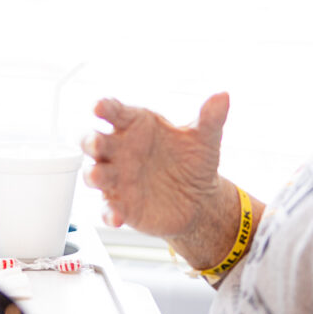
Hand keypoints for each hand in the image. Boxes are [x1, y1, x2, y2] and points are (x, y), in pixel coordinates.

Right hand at [81, 92, 228, 241]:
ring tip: (97, 175)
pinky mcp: (120, 205)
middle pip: (94, 141)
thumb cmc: (192, 162)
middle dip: (89, 141)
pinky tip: (115, 218)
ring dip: (92, 174)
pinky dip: (108, 213)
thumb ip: (209, 118)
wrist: (198, 200)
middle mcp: (119, 150)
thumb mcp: (204, 139)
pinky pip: (108, 208)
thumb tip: (223, 95)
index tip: (98, 106)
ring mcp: (116, 178)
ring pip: (94, 173)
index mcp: (135, 126)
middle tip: (95, 142)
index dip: (104, 107)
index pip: (114, 112)